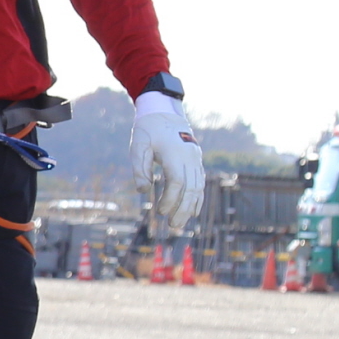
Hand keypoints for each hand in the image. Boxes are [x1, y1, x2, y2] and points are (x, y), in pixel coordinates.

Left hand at [130, 91, 204, 234]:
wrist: (165, 112)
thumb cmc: (148, 130)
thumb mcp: (138, 146)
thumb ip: (140, 168)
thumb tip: (143, 190)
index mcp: (175, 154)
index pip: (177, 182)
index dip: (170, 199)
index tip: (159, 211)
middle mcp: (190, 158)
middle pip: (191, 189)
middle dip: (183, 209)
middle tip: (173, 226)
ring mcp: (196, 159)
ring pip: (198, 187)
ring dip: (191, 207)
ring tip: (180, 223)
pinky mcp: (196, 161)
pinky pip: (200, 182)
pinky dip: (198, 198)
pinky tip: (194, 211)